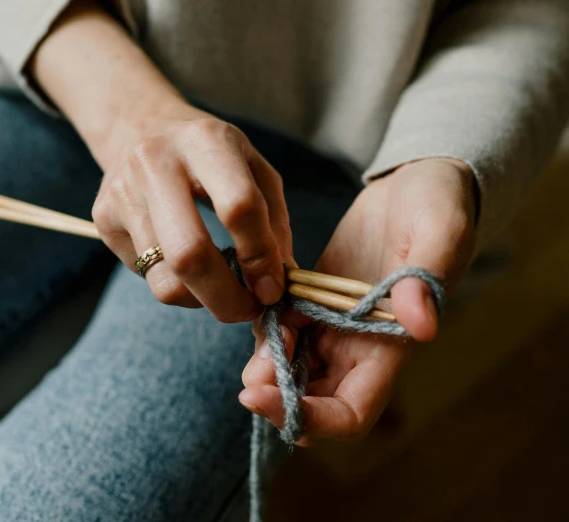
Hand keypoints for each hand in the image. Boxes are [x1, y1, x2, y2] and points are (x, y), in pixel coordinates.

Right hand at [92, 105, 293, 321]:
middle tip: (247, 310)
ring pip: (165, 280)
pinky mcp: (103, 219)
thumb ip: (274, 225)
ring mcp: (122, 192)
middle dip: (227, 298)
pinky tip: (187, 267)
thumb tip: (279, 284)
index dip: (261, 256)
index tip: (273, 287)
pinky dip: (178, 286)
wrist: (140, 127)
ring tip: (220, 288)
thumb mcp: (254, 170)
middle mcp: (155, 162)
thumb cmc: (209, 154)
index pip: (239, 207)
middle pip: (190, 254)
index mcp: (204, 140)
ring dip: (202, 300)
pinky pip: (147, 277)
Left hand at [239, 158, 476, 441]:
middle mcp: (359, 347)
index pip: (350, 414)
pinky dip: (264, 327)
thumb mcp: (441, 232)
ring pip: (290, 369)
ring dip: (266, 366)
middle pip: (312, 401)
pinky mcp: (313, 301)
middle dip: (276, 399)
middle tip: (249, 380)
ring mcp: (333, 326)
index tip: (265, 398)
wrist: (416, 183)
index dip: (311, 419)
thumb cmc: (438, 205)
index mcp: (390, 348)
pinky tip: (259, 302)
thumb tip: (420, 328)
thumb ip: (425, 280)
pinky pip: (281, 329)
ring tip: (257, 329)